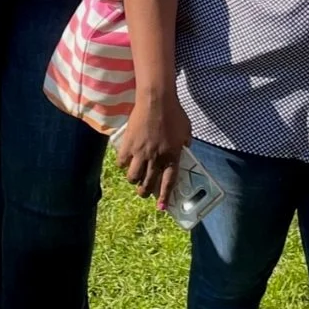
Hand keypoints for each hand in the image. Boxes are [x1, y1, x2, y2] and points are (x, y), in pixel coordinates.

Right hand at [116, 95, 192, 209]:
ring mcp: (141, 153)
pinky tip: (124, 162)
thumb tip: (185, 148)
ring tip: (134, 178)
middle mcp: (156, 158)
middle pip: (148, 184)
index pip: (168, 183)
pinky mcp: (128, 145)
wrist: (157, 100)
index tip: (161, 208)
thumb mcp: (186, 130)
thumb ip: (185, 142)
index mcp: (172, 156)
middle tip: (143, 192)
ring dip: (133, 180)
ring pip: (132, 177)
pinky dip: (122, 164)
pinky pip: (121, 162)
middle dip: (144, 192)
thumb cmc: (174, 113)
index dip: (164, 197)